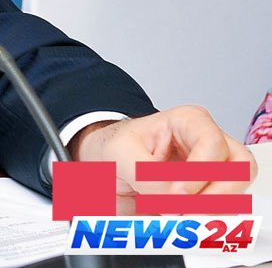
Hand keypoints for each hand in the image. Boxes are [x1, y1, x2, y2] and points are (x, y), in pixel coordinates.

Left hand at [69, 105, 256, 213]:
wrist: (104, 163)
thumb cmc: (115, 147)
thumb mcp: (119, 153)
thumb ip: (145, 174)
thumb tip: (172, 198)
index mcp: (188, 121)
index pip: (212, 144)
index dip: (198, 172)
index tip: (177, 193)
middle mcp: (207, 144)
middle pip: (239, 168)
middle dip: (216, 194)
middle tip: (186, 209)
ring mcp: (213, 170)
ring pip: (237, 192)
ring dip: (214, 210)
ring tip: (182, 217)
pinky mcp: (210, 195)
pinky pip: (224, 211)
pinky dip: (208, 221)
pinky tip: (184, 222)